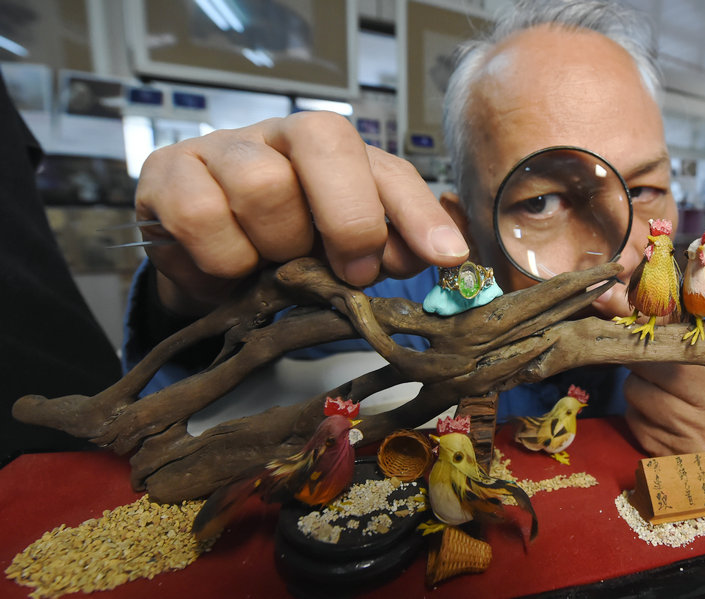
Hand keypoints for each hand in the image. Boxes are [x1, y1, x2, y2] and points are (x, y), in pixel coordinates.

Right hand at [135, 111, 468, 314]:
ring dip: (275, 248)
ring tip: (270, 265)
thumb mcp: (343, 246)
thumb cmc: (283, 244)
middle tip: (346, 271)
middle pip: (324, 144)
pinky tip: (226, 268)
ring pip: (263, 185)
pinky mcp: (166, 173)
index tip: (445, 257)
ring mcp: (220, 148)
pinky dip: (222, 262)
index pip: (385, 165)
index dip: (418, 211)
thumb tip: (445, 252)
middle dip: (347, 220)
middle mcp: (279, 134)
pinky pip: (203, 219)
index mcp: (332, 149)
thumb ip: (393, 242)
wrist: (205, 256)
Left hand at [624, 350, 704, 515]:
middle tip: (644, 356)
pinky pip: (635, 421)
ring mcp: (696, 439)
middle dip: (639, 359)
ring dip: (636, 384)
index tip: (646, 334)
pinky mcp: (673, 457)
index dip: (655, 340)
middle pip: (650, 370)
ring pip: (636, 395)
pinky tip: (655, 410)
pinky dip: (637, 410)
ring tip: (653, 384)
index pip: (680, 349)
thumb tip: (659, 312)